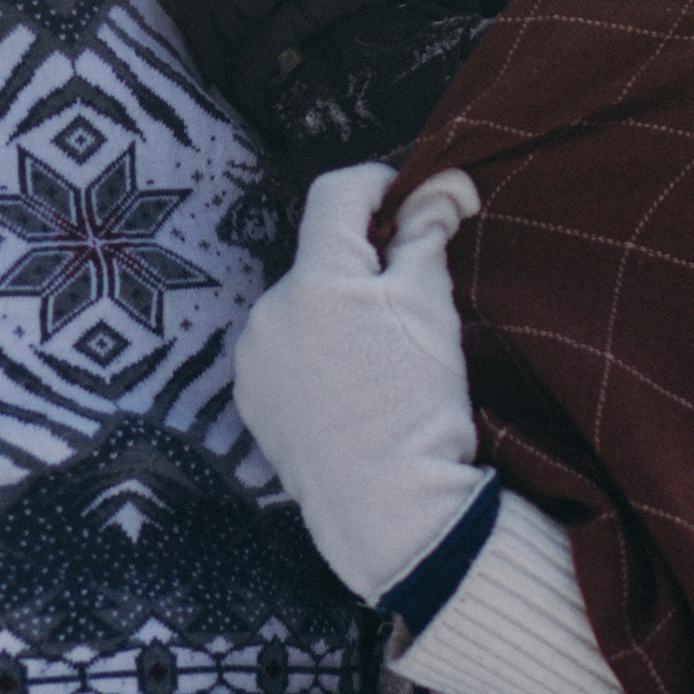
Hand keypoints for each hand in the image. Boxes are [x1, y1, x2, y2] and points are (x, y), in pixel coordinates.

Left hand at [231, 161, 482, 606]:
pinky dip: (314, 355)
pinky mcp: (250, 400)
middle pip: (321, 258)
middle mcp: (269, 309)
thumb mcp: (432, 307)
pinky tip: (349, 390)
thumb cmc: (419, 403)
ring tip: (380, 361)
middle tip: (411, 302)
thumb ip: (427, 232)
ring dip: (336, 314)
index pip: (336, 194)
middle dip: (363, 266)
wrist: (390, 510)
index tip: (409, 200)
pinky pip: (284, 354)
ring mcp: (253, 359)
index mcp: (315, 278)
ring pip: (302, 308)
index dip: (378, 184)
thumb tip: (443, 183)